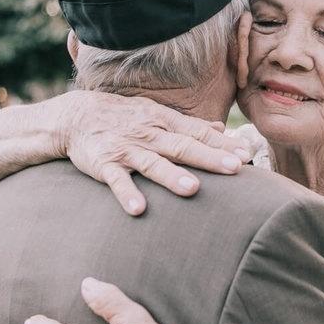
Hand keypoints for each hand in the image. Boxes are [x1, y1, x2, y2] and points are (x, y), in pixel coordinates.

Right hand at [57, 90, 251, 214]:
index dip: (223, 144)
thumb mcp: (158, 114)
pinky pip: (117, 181)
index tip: (246, 154)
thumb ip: (189, 125)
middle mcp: (150, 134)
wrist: (77, 116)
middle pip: (183, 147)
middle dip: (210, 158)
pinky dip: (126, 194)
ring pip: (152, 163)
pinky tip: (138, 209)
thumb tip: (221, 128)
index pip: (199, 133)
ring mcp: (127, 150)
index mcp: (166, 123)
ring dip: (172, 177)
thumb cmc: (125, 118)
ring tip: (193, 189)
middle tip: (235, 168)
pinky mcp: (104, 164)